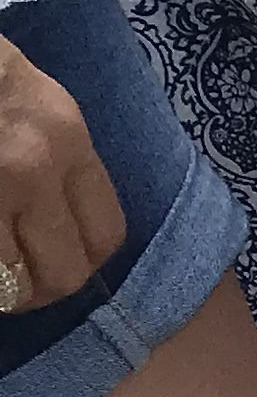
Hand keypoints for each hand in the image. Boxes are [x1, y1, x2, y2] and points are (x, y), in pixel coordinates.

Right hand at [0, 34, 124, 314]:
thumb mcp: (40, 107)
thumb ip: (61, 167)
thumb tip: (65, 230)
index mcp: (66, 141)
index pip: (106, 234)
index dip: (86, 261)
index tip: (62, 262)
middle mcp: (34, 169)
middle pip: (65, 273)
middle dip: (44, 290)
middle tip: (21, 285)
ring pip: (12, 282)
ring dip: (4, 289)